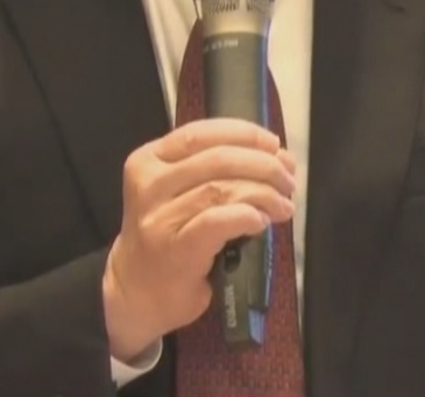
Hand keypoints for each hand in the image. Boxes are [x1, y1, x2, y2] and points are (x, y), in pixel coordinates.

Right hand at [102, 119, 296, 360]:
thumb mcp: (179, 191)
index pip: (200, 133)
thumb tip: (279, 157)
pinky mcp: (175, 249)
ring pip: (220, 190)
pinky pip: (218, 222)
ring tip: (282, 205)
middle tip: (287, 180)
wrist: (137, 290)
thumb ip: (219, 170)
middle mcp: (149, 184)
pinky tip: (261, 222)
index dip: (243, 134)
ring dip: (262, 194)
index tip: (274, 145)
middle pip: (216, 159)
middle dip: (262, 165)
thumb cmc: (167, 236)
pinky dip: (246, 216)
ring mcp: (159, 218)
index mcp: (149, 160)